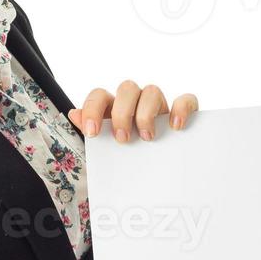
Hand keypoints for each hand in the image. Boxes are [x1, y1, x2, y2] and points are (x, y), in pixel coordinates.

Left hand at [68, 81, 198, 141]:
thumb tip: (74, 114)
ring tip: (147, 138)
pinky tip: (175, 127)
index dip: (93, 110)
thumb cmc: (128, 154)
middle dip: (122, 114)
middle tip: (123, 139)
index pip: (100, 95)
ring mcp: (159, 104)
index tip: (93, 133)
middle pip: (127, 88)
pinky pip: (186, 99)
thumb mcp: (107, 146)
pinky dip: (181, 109)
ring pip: (152, 90)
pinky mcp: (182, 111)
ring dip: (146, 114)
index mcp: (114, 107)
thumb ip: (91, 130)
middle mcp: (136, 101)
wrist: (158, 171)